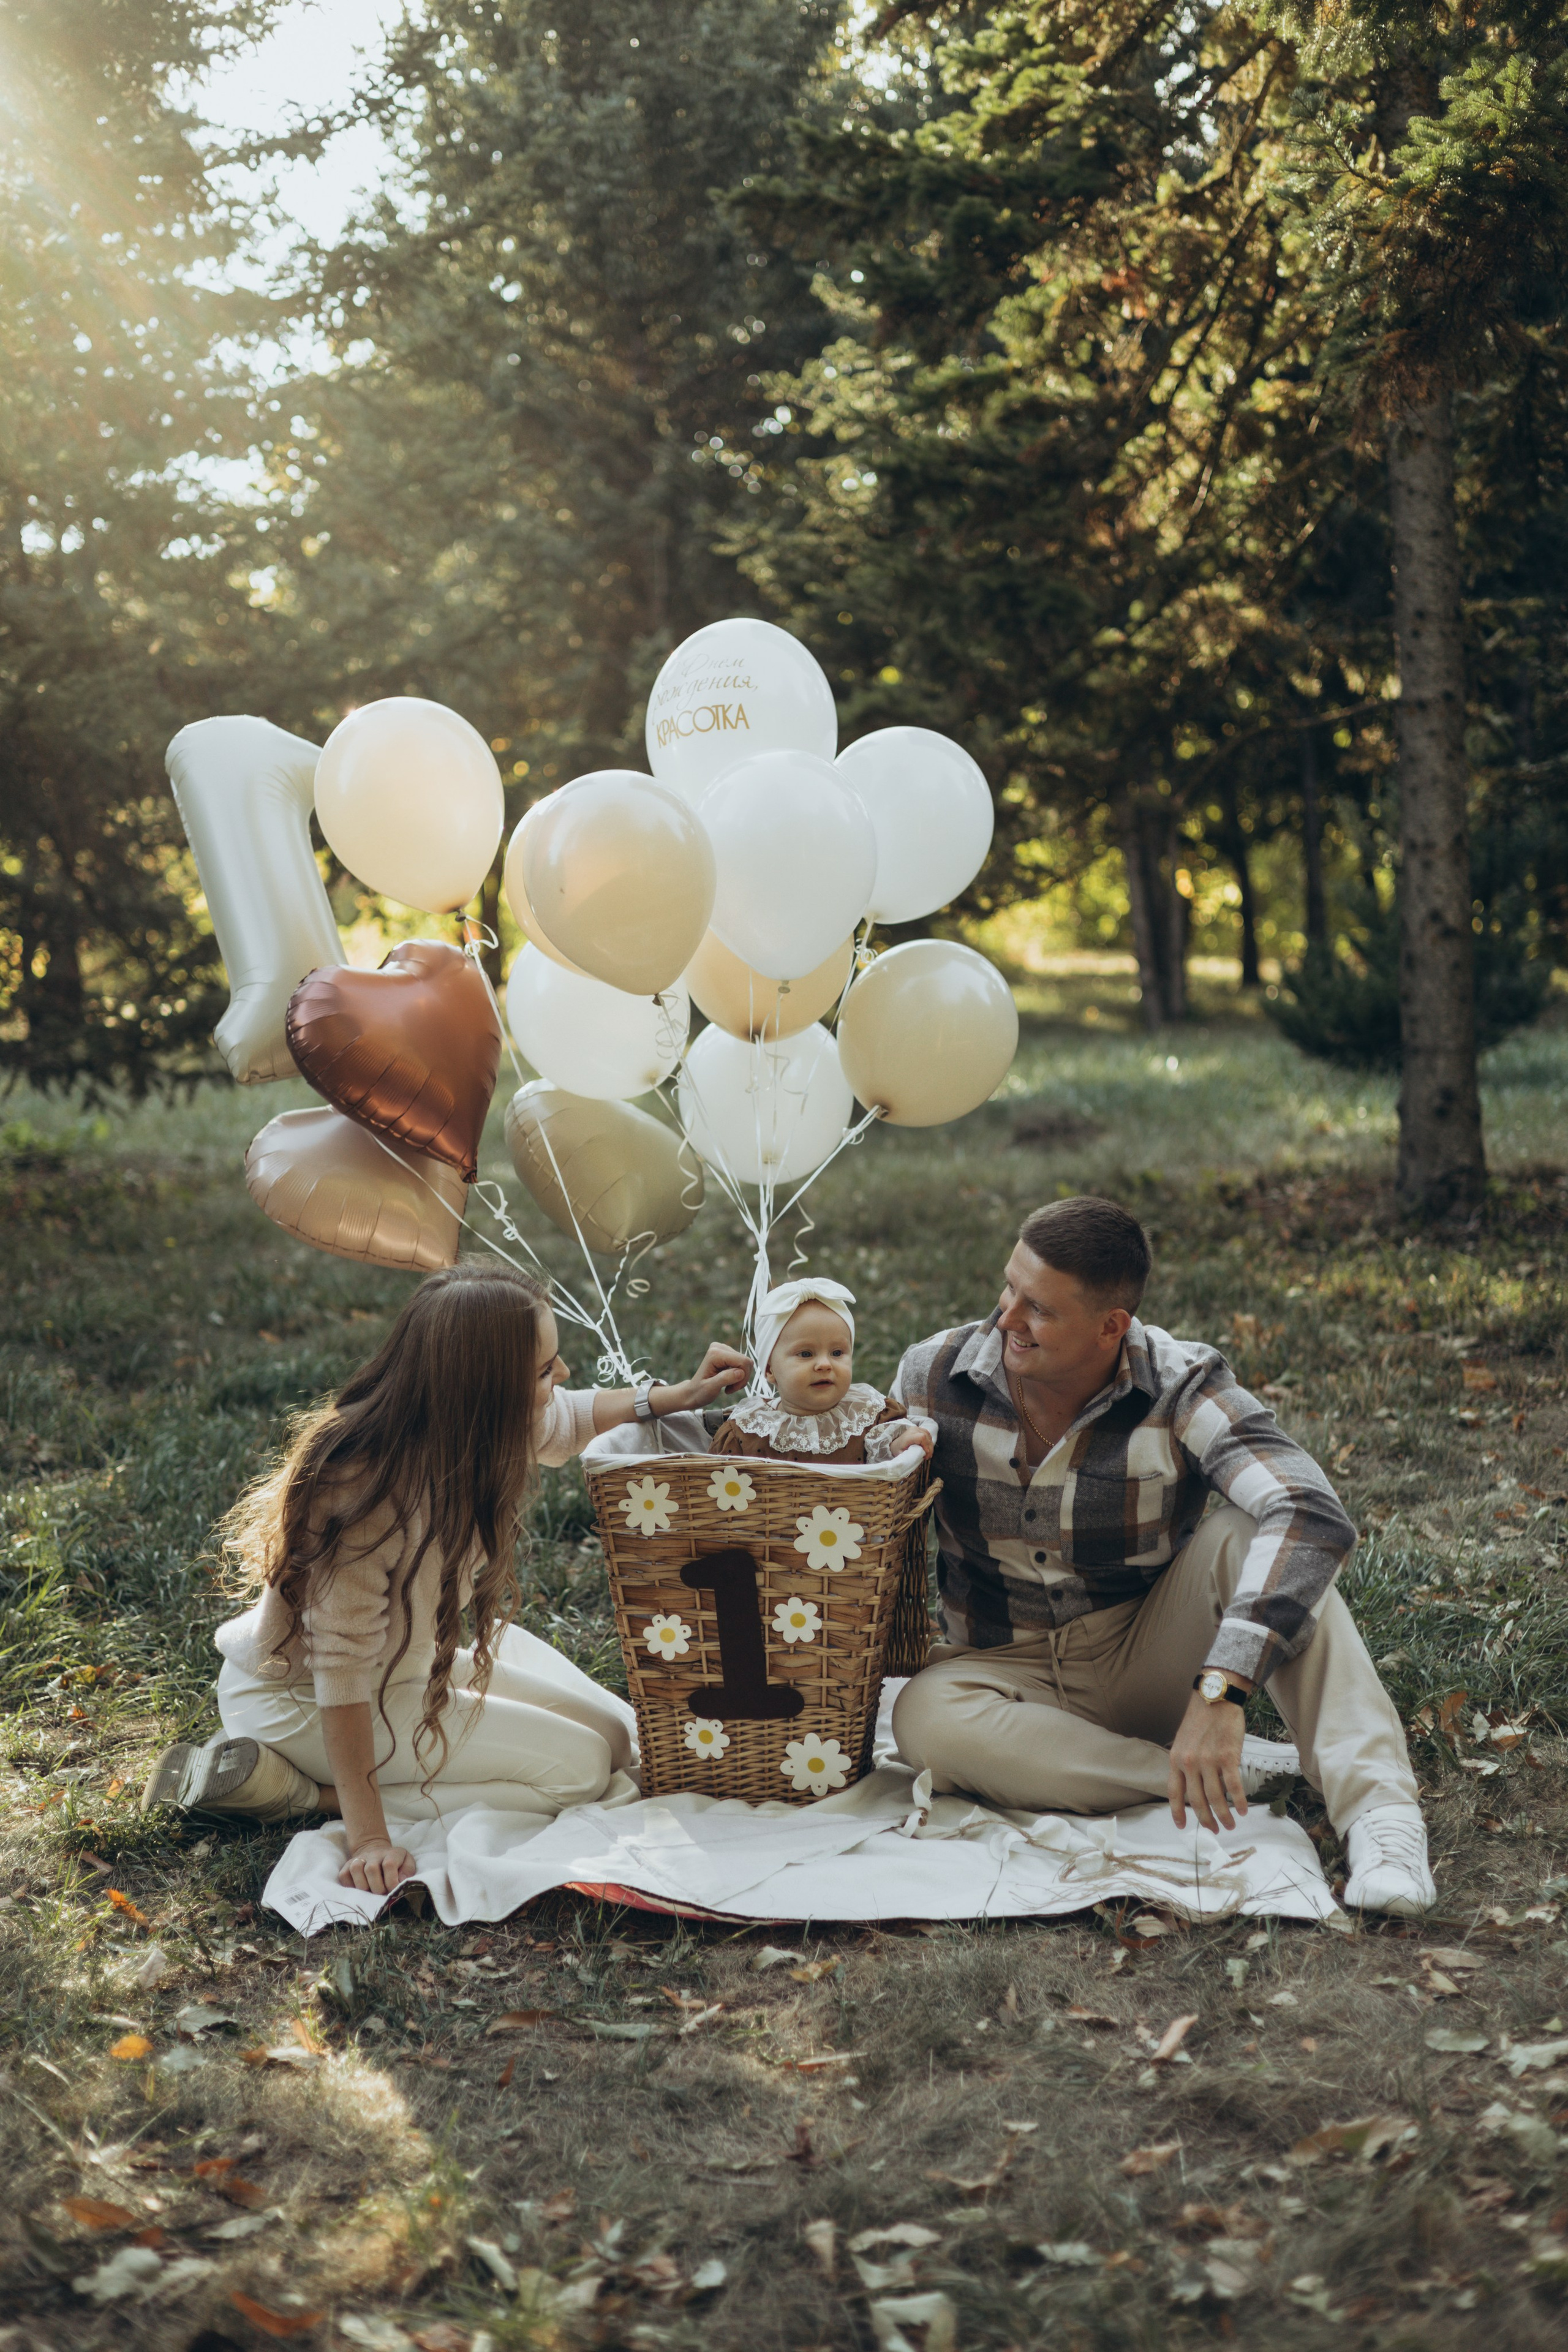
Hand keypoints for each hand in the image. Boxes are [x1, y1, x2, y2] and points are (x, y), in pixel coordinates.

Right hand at [337, 1837, 416, 1893]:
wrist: (377, 1853)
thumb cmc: (395, 1863)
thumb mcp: (407, 1863)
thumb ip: (408, 1871)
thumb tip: (401, 1880)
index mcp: (391, 1854)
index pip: (389, 1865)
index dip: (391, 1881)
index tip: (393, 1890)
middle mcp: (374, 1855)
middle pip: (371, 1869)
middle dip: (377, 1887)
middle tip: (380, 1892)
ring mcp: (359, 1859)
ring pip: (356, 1869)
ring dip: (362, 1885)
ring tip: (369, 1890)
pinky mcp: (348, 1865)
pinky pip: (344, 1875)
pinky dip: (349, 1885)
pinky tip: (358, 1888)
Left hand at [655, 1342, 749, 1414]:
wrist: (693, 1392)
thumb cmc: (699, 1392)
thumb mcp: (711, 1388)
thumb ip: (725, 1378)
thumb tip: (740, 1372)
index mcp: (716, 1353)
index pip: (743, 1362)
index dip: (742, 1378)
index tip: (731, 1389)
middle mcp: (720, 1347)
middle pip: (746, 1362)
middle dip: (742, 1378)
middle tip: (731, 1388)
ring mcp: (724, 1349)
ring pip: (746, 1363)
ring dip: (741, 1378)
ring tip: (729, 1386)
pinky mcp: (727, 1353)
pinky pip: (743, 1364)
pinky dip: (739, 1375)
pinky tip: (729, 1381)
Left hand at [894, 1421, 934, 1459]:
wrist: (896, 1444)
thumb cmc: (898, 1450)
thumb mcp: (902, 1455)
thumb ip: (910, 1456)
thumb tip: (919, 1458)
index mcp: (908, 1437)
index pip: (921, 1437)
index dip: (926, 1445)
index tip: (926, 1453)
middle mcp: (912, 1430)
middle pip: (926, 1437)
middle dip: (929, 1448)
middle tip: (927, 1456)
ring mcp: (916, 1428)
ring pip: (928, 1435)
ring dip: (930, 1445)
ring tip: (927, 1453)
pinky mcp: (919, 1429)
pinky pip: (928, 1434)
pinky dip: (929, 1441)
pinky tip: (927, 1447)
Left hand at [1168, 1691, 1247, 1833]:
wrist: (1215, 1698)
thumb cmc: (1200, 1719)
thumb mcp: (1183, 1742)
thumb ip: (1185, 1764)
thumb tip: (1193, 1787)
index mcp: (1176, 1759)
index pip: (1174, 1792)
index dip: (1177, 1812)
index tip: (1182, 1826)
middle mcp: (1190, 1763)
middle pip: (1197, 1801)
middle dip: (1206, 1820)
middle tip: (1214, 1830)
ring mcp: (1209, 1761)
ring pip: (1216, 1798)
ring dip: (1224, 1816)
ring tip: (1230, 1824)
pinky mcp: (1228, 1757)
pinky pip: (1234, 1787)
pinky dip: (1239, 1802)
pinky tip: (1242, 1810)